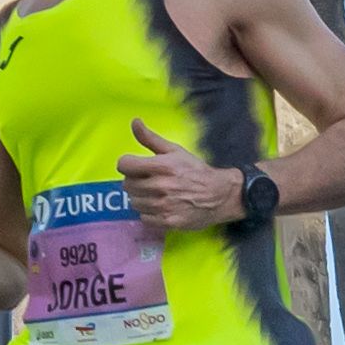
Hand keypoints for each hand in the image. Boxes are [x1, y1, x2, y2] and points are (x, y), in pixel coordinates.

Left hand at [114, 120, 245, 231]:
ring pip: (134, 202)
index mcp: (162, 166)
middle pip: (127, 184)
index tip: (134, 166)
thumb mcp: (175, 150)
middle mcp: (161, 186)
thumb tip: (135, 122)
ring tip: (156, 194)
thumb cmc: (196, 171)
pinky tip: (161, 206)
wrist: (220, 195)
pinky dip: (150, 213)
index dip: (127, 164)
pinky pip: (144, 218)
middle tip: (148, 180)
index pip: (124, 165)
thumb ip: (151, 138)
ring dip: (141, 197)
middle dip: (135, 181)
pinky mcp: (167, 222)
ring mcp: (164, 206)